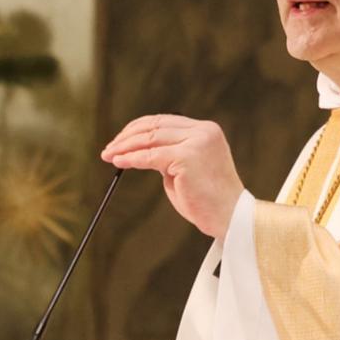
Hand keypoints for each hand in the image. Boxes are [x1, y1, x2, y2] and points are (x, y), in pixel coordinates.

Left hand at [100, 115, 244, 239]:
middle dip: (127, 137)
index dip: (138, 129)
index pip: (164, 121)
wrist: (230, 218)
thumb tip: (138, 149)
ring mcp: (197, 142)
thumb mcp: (186, 168)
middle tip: (109, 149)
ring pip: (150, 138)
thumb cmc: (207, 199)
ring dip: (125, 146)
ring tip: (109, 155)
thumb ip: (169, 154)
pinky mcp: (188, 157)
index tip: (120, 140)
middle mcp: (203, 131)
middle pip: (155, 126)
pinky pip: (151, 156)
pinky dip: (132, 158)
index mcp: (206, 130)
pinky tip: (119, 162)